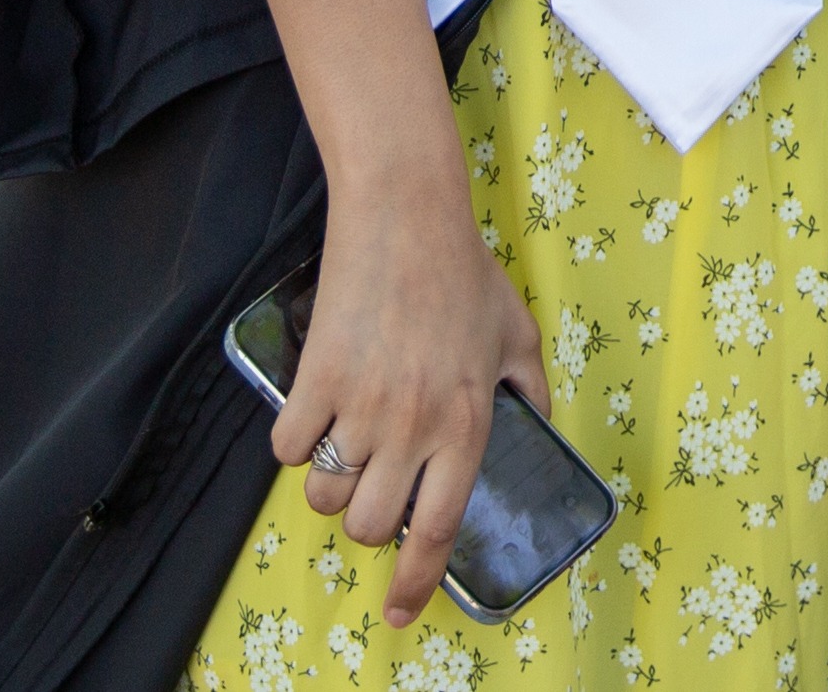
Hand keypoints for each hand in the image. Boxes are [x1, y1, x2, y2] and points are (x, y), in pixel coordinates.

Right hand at [278, 133, 550, 626]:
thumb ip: (531, 390)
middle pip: (368, 525)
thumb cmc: (463, 273)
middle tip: (372, 482)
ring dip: (329, 481)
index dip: (415, 583)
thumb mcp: (517, 335)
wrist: (406, 216)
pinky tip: (315, 411)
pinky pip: (288, 449)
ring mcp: (363, 406)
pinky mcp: (317, 380)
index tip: (398, 611)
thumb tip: (539, 424)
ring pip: (325, 494)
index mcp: (467, 426)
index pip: (437, 530)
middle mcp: (415, 428)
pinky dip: (295, 441)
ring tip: (345, 441)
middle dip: (365, 518)